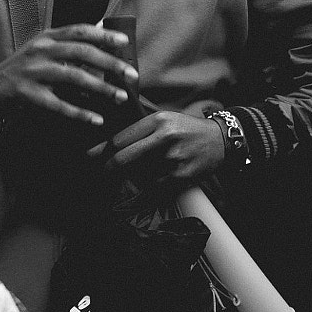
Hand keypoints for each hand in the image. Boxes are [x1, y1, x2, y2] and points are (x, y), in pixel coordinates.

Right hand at [0, 24, 134, 126]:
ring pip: (73, 78)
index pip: (79, 31)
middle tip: (132, 74)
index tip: (125, 42)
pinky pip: (58, 105)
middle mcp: (40, 51)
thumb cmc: (22, 68)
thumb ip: (68, 44)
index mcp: (46, 37)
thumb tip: (104, 33)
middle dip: (110, 63)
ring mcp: (32, 72)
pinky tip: (96, 119)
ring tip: (120, 97)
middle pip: (81, 53)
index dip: (104, 35)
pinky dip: (79, 113)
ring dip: (101, 88)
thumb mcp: (42, 49)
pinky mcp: (27, 94)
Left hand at [89, 110, 225, 183]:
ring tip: (135, 177)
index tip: (90, 156)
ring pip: (137, 175)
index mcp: (158, 120)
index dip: (102, 150)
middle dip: (108, 168)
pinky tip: (144, 191)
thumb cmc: (188, 130)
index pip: (121, 138)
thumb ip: (140, 128)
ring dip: (131, 179)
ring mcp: (173, 158)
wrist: (221, 141)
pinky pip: (152, 189)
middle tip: (101, 173)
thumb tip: (109, 145)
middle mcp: (165, 137)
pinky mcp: (180, 176)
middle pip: (124, 157)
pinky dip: (145, 192)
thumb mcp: (166, 119)